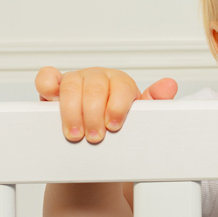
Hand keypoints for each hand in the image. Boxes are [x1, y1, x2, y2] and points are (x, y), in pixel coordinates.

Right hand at [35, 66, 177, 142]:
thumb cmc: (118, 123)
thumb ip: (155, 103)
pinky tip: (50, 99)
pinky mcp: (55, 86)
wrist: (98, 138)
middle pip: (95, 89)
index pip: (121, 88)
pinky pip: (47, 78)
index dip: (117, 107)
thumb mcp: (139, 117)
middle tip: (94, 138)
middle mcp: (99, 77)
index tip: (114, 126)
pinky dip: (47, 85)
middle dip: (94, 115)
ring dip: (71, 112)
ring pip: (71, 86)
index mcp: (121, 82)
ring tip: (75, 134)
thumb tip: (170, 85)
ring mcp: (76, 80)